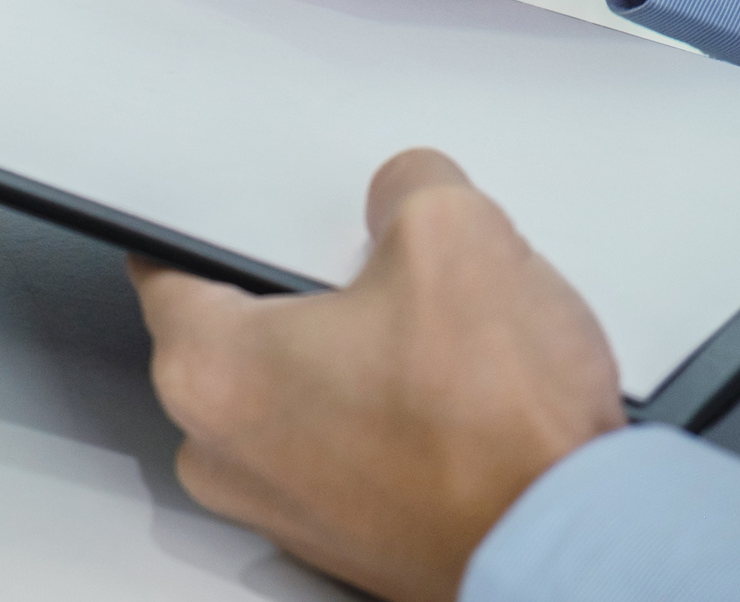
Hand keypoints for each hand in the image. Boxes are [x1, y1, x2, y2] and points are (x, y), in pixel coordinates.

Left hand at [130, 150, 625, 601]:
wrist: (574, 553)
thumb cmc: (500, 435)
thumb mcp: (456, 234)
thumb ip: (405, 186)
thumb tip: (407, 191)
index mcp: (209, 370)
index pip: (164, 269)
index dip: (208, 226)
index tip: (232, 216)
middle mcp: (222, 451)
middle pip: (234, 334)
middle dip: (297, 295)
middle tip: (372, 274)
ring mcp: (278, 507)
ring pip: (290, 395)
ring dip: (344, 362)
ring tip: (427, 346)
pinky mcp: (342, 540)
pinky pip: (335, 452)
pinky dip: (376, 422)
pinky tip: (445, 404)